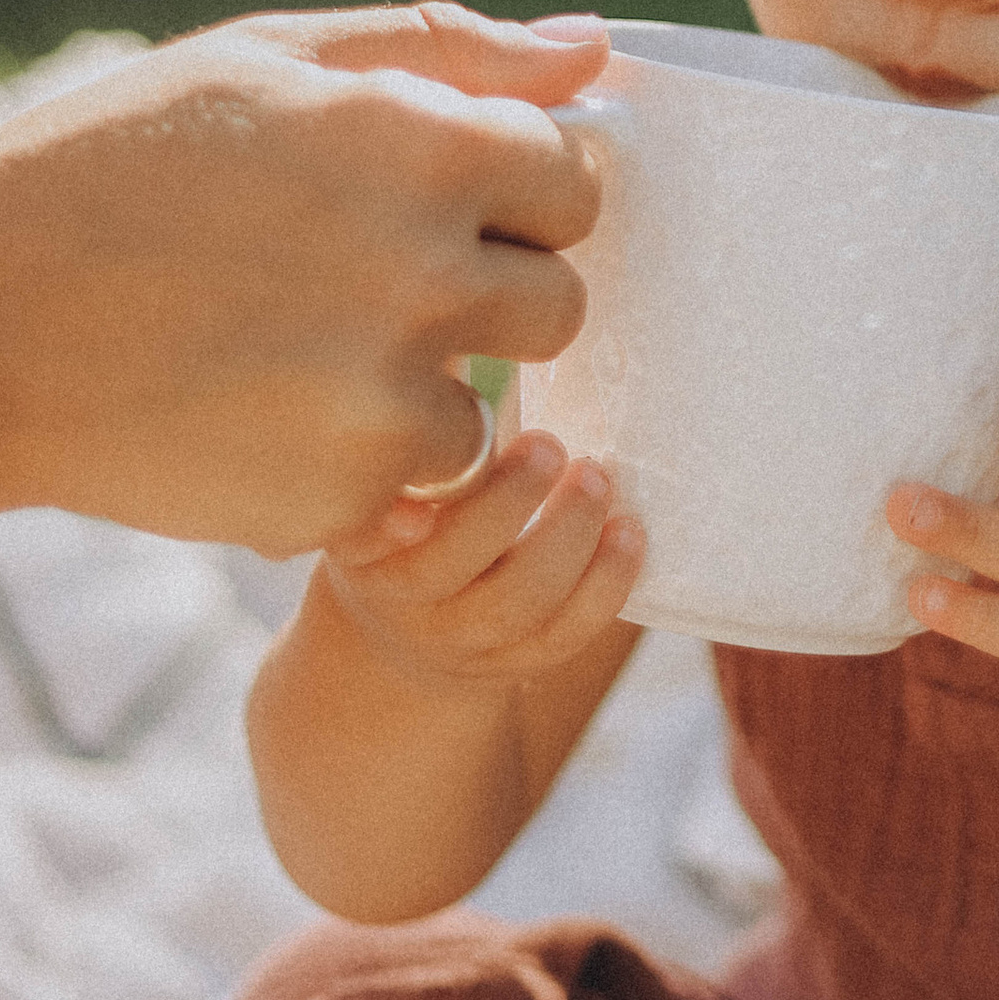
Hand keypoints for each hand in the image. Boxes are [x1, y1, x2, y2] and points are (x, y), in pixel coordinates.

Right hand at [0, 0, 610, 560]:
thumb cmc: (117, 164)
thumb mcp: (270, 60)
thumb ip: (448, 50)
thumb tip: (590, 47)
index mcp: (427, 146)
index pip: (571, 179)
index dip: (509, 192)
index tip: (433, 203)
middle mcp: (433, 270)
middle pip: (559, 302)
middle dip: (488, 294)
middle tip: (369, 286)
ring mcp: (395, 393)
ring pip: (487, 407)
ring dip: (418, 392)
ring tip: (292, 353)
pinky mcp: (351, 492)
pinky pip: (409, 484)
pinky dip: (355, 464)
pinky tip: (257, 414)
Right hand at [324, 428, 644, 693]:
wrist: (404, 628)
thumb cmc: (407, 515)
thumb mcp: (385, 480)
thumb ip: (418, 436)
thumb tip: (457, 337)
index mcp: (367, 547)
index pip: (384, 526)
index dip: (418, 495)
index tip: (461, 441)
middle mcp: (406, 602)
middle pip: (456, 565)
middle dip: (512, 501)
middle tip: (552, 444)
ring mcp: (465, 642)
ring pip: (520, 604)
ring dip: (569, 538)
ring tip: (598, 480)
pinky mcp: (518, 662)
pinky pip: (566, 636)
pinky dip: (606, 586)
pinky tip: (631, 533)